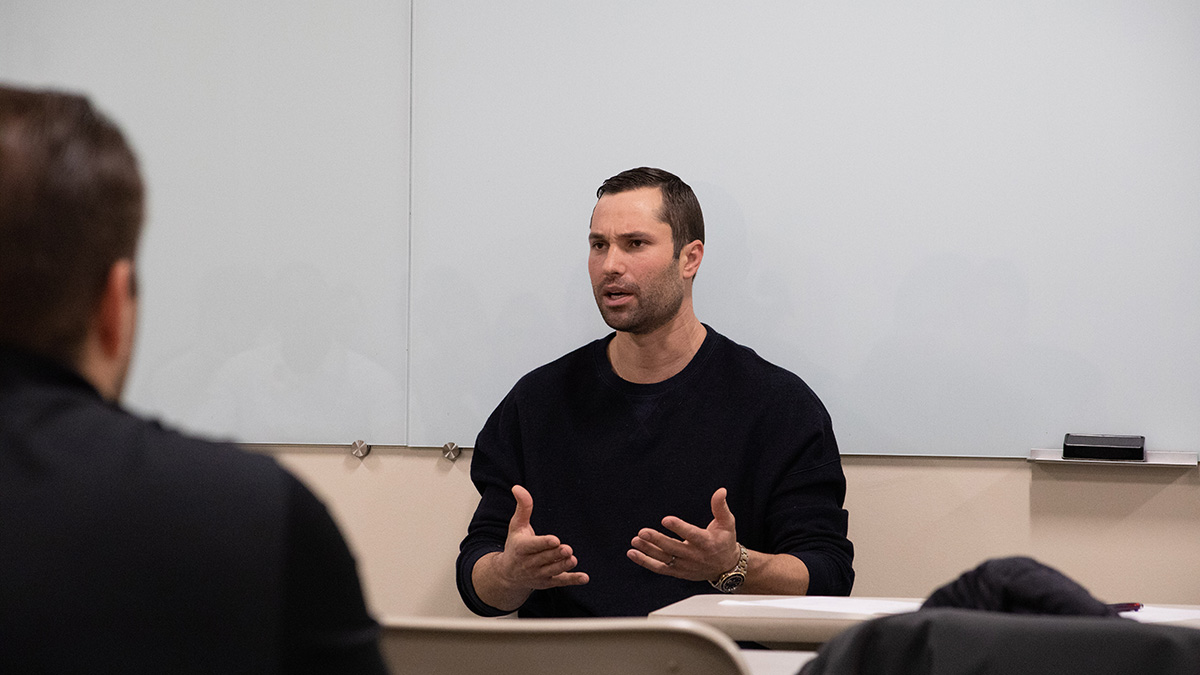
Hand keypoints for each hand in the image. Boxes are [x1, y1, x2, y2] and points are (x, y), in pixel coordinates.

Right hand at [474, 485, 588, 610]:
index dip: (543, 543)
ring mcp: (539, 574)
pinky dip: (572, 580)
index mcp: (521, 548)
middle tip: (567, 549)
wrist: (508, 574)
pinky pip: (561, 582)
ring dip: (563, 566)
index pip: (532, 546)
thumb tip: (517, 487)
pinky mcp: (547, 582)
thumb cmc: (515, 545)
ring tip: (572, 559)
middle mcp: (529, 563)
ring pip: (553, 570)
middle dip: (555, 554)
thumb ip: (522, 507)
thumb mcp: (516, 525)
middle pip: (545, 558)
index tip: (554, 540)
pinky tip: (584, 578)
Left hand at [627, 487, 740, 581]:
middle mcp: (694, 556)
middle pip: (673, 548)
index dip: (679, 528)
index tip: (666, 520)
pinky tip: (633, 553)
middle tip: (643, 532)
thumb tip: (721, 490)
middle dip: (657, 540)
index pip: (691, 534)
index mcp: (706, 543)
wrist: (726, 568)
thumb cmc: (725, 542)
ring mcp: (685, 566)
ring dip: (648, 550)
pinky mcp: (678, 572)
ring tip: (635, 540)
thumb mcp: (728, 523)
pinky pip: (659, 568)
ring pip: (664, 559)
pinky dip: (645, 562)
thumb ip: (720, 507)